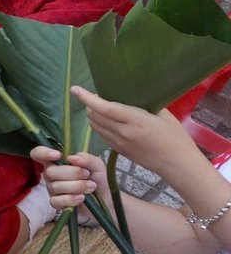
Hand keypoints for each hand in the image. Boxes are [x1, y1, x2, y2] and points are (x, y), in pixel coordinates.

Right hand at [32, 146, 108, 209]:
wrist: (108, 199)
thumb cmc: (99, 179)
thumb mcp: (97, 165)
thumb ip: (86, 158)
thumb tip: (70, 158)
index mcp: (58, 162)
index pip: (39, 154)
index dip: (43, 153)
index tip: (58, 155)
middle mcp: (52, 175)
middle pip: (49, 172)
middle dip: (72, 173)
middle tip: (87, 175)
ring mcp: (53, 190)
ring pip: (55, 187)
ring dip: (76, 186)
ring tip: (91, 187)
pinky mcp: (57, 204)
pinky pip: (57, 201)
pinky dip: (71, 199)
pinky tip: (82, 198)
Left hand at [75, 86, 199, 181]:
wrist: (178, 165)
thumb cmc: (176, 137)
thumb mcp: (165, 116)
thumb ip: (147, 105)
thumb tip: (132, 94)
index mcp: (135, 121)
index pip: (104, 108)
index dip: (87, 98)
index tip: (74, 89)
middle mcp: (123, 132)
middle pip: (94, 116)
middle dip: (90, 104)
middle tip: (97, 96)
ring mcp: (119, 144)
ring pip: (95, 126)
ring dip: (93, 115)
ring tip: (101, 107)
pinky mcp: (119, 151)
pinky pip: (102, 135)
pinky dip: (99, 125)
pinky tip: (108, 121)